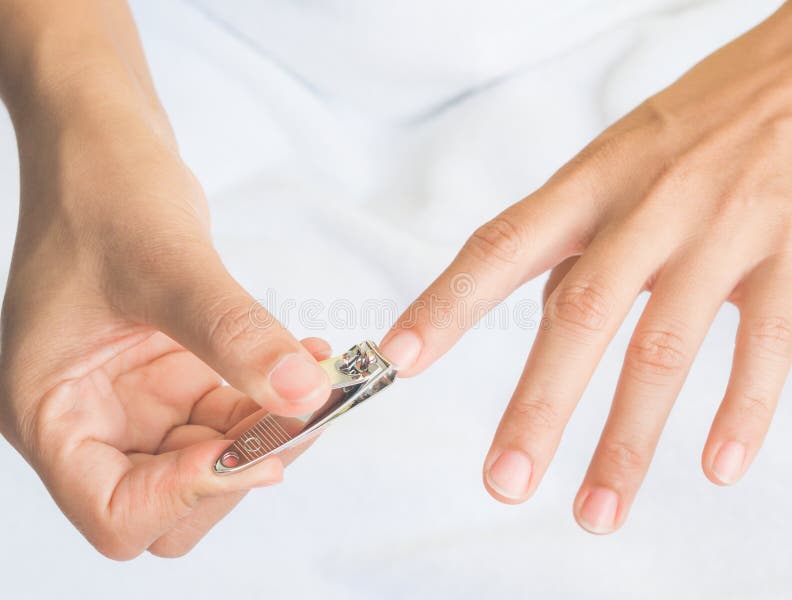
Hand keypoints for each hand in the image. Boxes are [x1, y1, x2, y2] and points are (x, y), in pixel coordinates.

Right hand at [0, 82, 330, 557]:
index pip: (113, 511)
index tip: (251, 445)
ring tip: (315, 380)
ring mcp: (134, 402)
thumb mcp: (167, 263)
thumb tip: (303, 396)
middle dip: (238, 469)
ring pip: (211, 463)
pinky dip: (271, 401)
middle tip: (299, 416)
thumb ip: (234, 333)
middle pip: (168, 505)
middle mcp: (90, 419)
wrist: (105, 149)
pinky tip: (305, 360)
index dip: (185, 493)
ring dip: (268, 433)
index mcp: (51, 409)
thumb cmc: (102, 191)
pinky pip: (231, 417)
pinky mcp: (173, 379)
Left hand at [381, 2, 791, 532]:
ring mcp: (722, 230)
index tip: (398, 360)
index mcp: (590, 183)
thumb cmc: (693, 126)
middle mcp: (648, 207)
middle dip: (538, 406)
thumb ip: (577, 244)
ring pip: (666, 347)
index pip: (500, 246)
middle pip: (580, 313)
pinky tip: (717, 466)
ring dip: (629, 440)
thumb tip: (551, 324)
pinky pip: (770, 342)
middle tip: (503, 481)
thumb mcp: (614, 165)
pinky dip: (744, 410)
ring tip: (597, 512)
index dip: (446, 304)